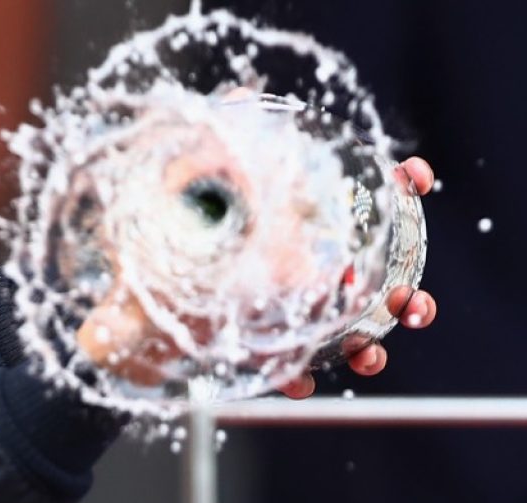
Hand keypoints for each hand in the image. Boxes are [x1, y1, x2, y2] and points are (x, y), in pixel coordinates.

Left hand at [74, 156, 438, 396]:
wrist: (113, 314)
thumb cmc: (148, 245)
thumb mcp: (173, 189)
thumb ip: (216, 148)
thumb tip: (241, 95)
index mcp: (294, 223)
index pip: (366, 198)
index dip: (399, 185)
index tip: (413, 179)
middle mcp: (300, 269)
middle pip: (375, 276)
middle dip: (404, 289)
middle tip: (407, 299)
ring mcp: (284, 313)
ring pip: (346, 330)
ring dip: (370, 343)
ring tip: (369, 353)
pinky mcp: (258, 352)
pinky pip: (287, 367)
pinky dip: (296, 377)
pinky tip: (299, 383)